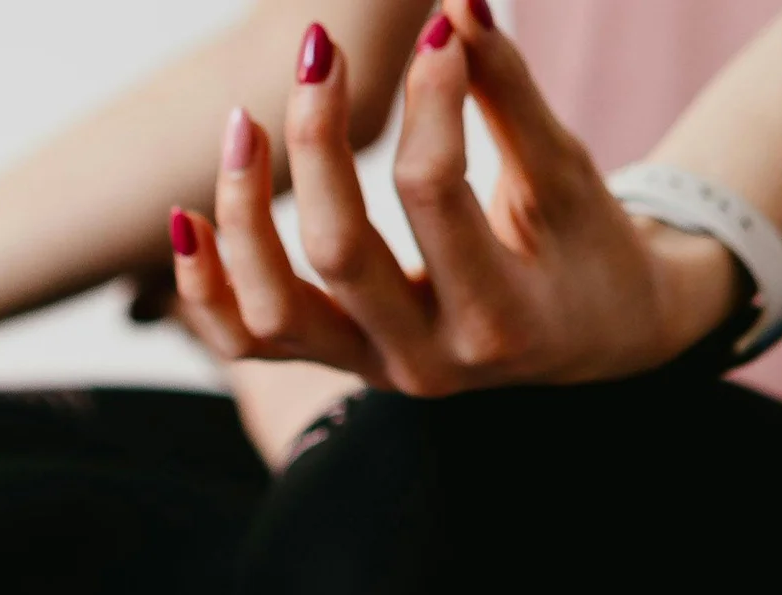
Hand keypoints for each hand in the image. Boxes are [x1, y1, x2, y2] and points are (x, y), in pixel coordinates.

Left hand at [171, 3, 743, 397]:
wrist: (590, 337)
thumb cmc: (584, 246)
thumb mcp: (562, 172)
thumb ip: (506, 92)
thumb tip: (453, 3)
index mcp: (496, 319)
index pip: (433, 195)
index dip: (428, 101)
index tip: (436, 32)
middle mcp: (425, 362)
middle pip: (338, 253)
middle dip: (318, 144)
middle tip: (318, 50)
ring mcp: (370, 371)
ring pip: (273, 313)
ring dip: (245, 216)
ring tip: (244, 122)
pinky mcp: (334, 365)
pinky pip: (246, 343)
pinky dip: (207, 290)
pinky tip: (191, 218)